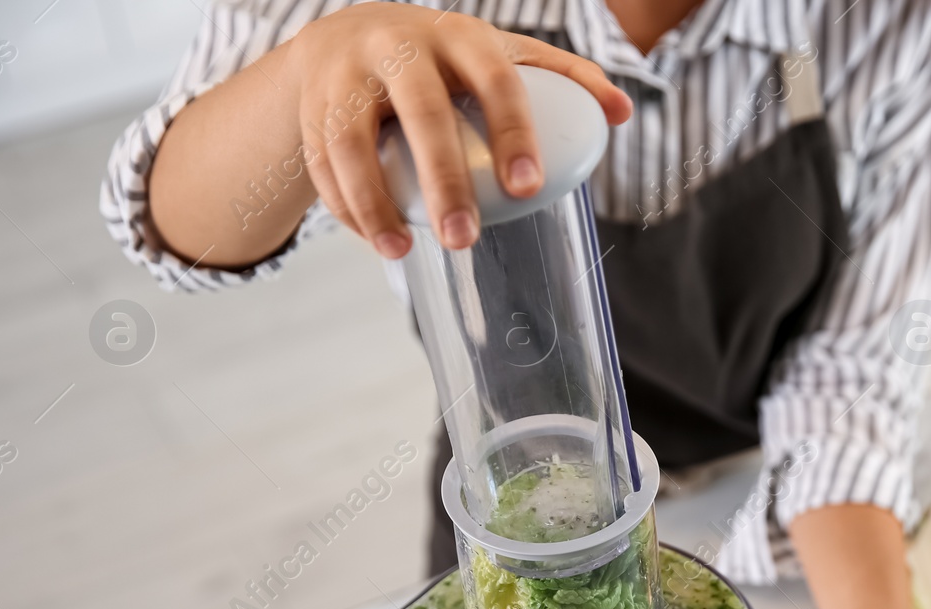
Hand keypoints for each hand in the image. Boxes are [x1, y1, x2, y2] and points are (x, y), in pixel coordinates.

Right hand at [285, 3, 630, 255]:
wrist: (346, 37)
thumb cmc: (446, 59)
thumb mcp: (498, 56)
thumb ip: (562, 79)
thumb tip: (620, 113)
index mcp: (458, 35)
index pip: (494, 79)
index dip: (513, 131)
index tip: (529, 188)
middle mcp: (396, 45)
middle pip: (421, 113)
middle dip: (443, 179)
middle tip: (465, 239)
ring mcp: (345, 73)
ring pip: (350, 141)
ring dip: (374, 203)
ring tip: (400, 252)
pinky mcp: (310, 105)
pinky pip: (322, 163)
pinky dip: (346, 206)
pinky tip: (376, 239)